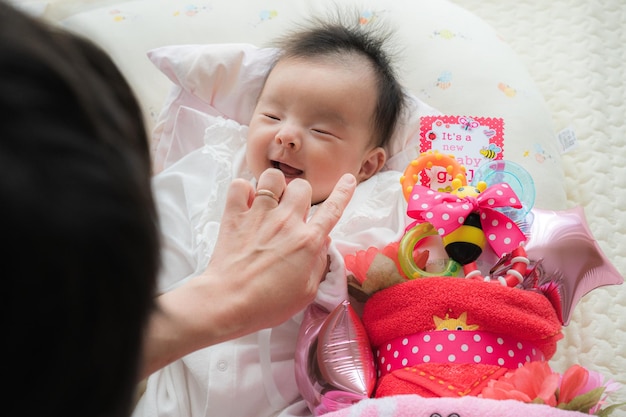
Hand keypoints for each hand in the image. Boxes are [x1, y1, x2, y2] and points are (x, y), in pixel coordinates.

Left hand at [141, 169, 355, 377]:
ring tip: (269, 200)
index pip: (333, 210)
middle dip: (300, 194)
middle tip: (292, 210)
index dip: (344, 193)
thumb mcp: (306, 292)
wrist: (228, 302)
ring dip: (274, 186)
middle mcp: (286, 222)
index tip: (348, 180)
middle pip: (302, 186)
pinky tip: (246, 202)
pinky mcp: (235, 216)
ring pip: (273, 177)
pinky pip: (239, 185)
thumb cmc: (268, 304)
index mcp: (308, 241)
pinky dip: (243, 190)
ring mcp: (259, 215)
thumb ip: (319, 265)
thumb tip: (323, 244)